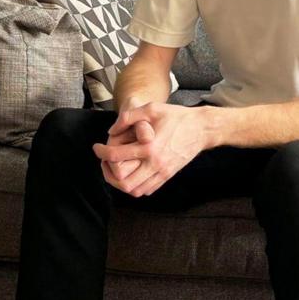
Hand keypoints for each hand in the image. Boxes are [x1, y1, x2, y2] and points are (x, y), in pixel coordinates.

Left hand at [93, 103, 208, 197]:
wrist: (201, 129)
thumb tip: (111, 131)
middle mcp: (155, 163)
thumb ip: (129, 117)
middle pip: (123, 181)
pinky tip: (131, 172)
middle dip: (108, 173)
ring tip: (116, 168)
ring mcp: (162, 172)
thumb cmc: (176, 116)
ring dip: (120, 182)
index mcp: (149, 147)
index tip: (97, 147)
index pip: (116, 156)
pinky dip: (135, 186)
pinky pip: (147, 190)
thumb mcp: (152, 108)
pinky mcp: (168, 176)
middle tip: (105, 162)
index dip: (101, 152)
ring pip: (134, 190)